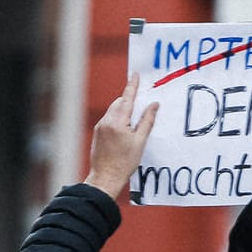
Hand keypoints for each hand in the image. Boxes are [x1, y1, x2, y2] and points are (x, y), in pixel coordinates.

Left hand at [84, 73, 157, 199]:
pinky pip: (109, 118)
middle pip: (119, 103)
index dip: (132, 86)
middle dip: (129, 99)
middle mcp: (106, 121)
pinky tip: (125, 127)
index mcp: (118, 122)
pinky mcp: (97, 132)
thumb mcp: (140, 142)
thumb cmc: (125, 162)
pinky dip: (118, 117)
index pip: (127, 99)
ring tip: (135, 117)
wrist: (106, 176)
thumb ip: (147, 121)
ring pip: (113, 110)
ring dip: (124, 109)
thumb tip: (154, 105)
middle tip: (141, 98)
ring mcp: (100, 126)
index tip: (135, 75)